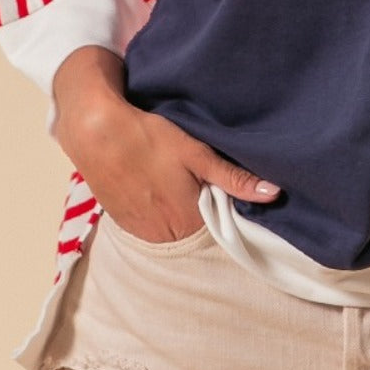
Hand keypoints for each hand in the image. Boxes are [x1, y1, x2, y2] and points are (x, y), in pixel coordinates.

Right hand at [51, 46, 281, 242]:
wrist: (96, 133)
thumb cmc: (150, 139)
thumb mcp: (197, 153)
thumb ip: (233, 178)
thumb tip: (273, 193)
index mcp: (188, 222)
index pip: (219, 226)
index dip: (224, 206)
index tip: (223, 188)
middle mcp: (164, 236)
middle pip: (196, 229)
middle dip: (202, 210)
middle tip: (198, 180)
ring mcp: (140, 232)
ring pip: (172, 228)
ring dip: (177, 212)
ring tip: (174, 182)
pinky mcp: (122, 223)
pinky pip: (149, 225)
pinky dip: (156, 211)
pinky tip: (155, 187)